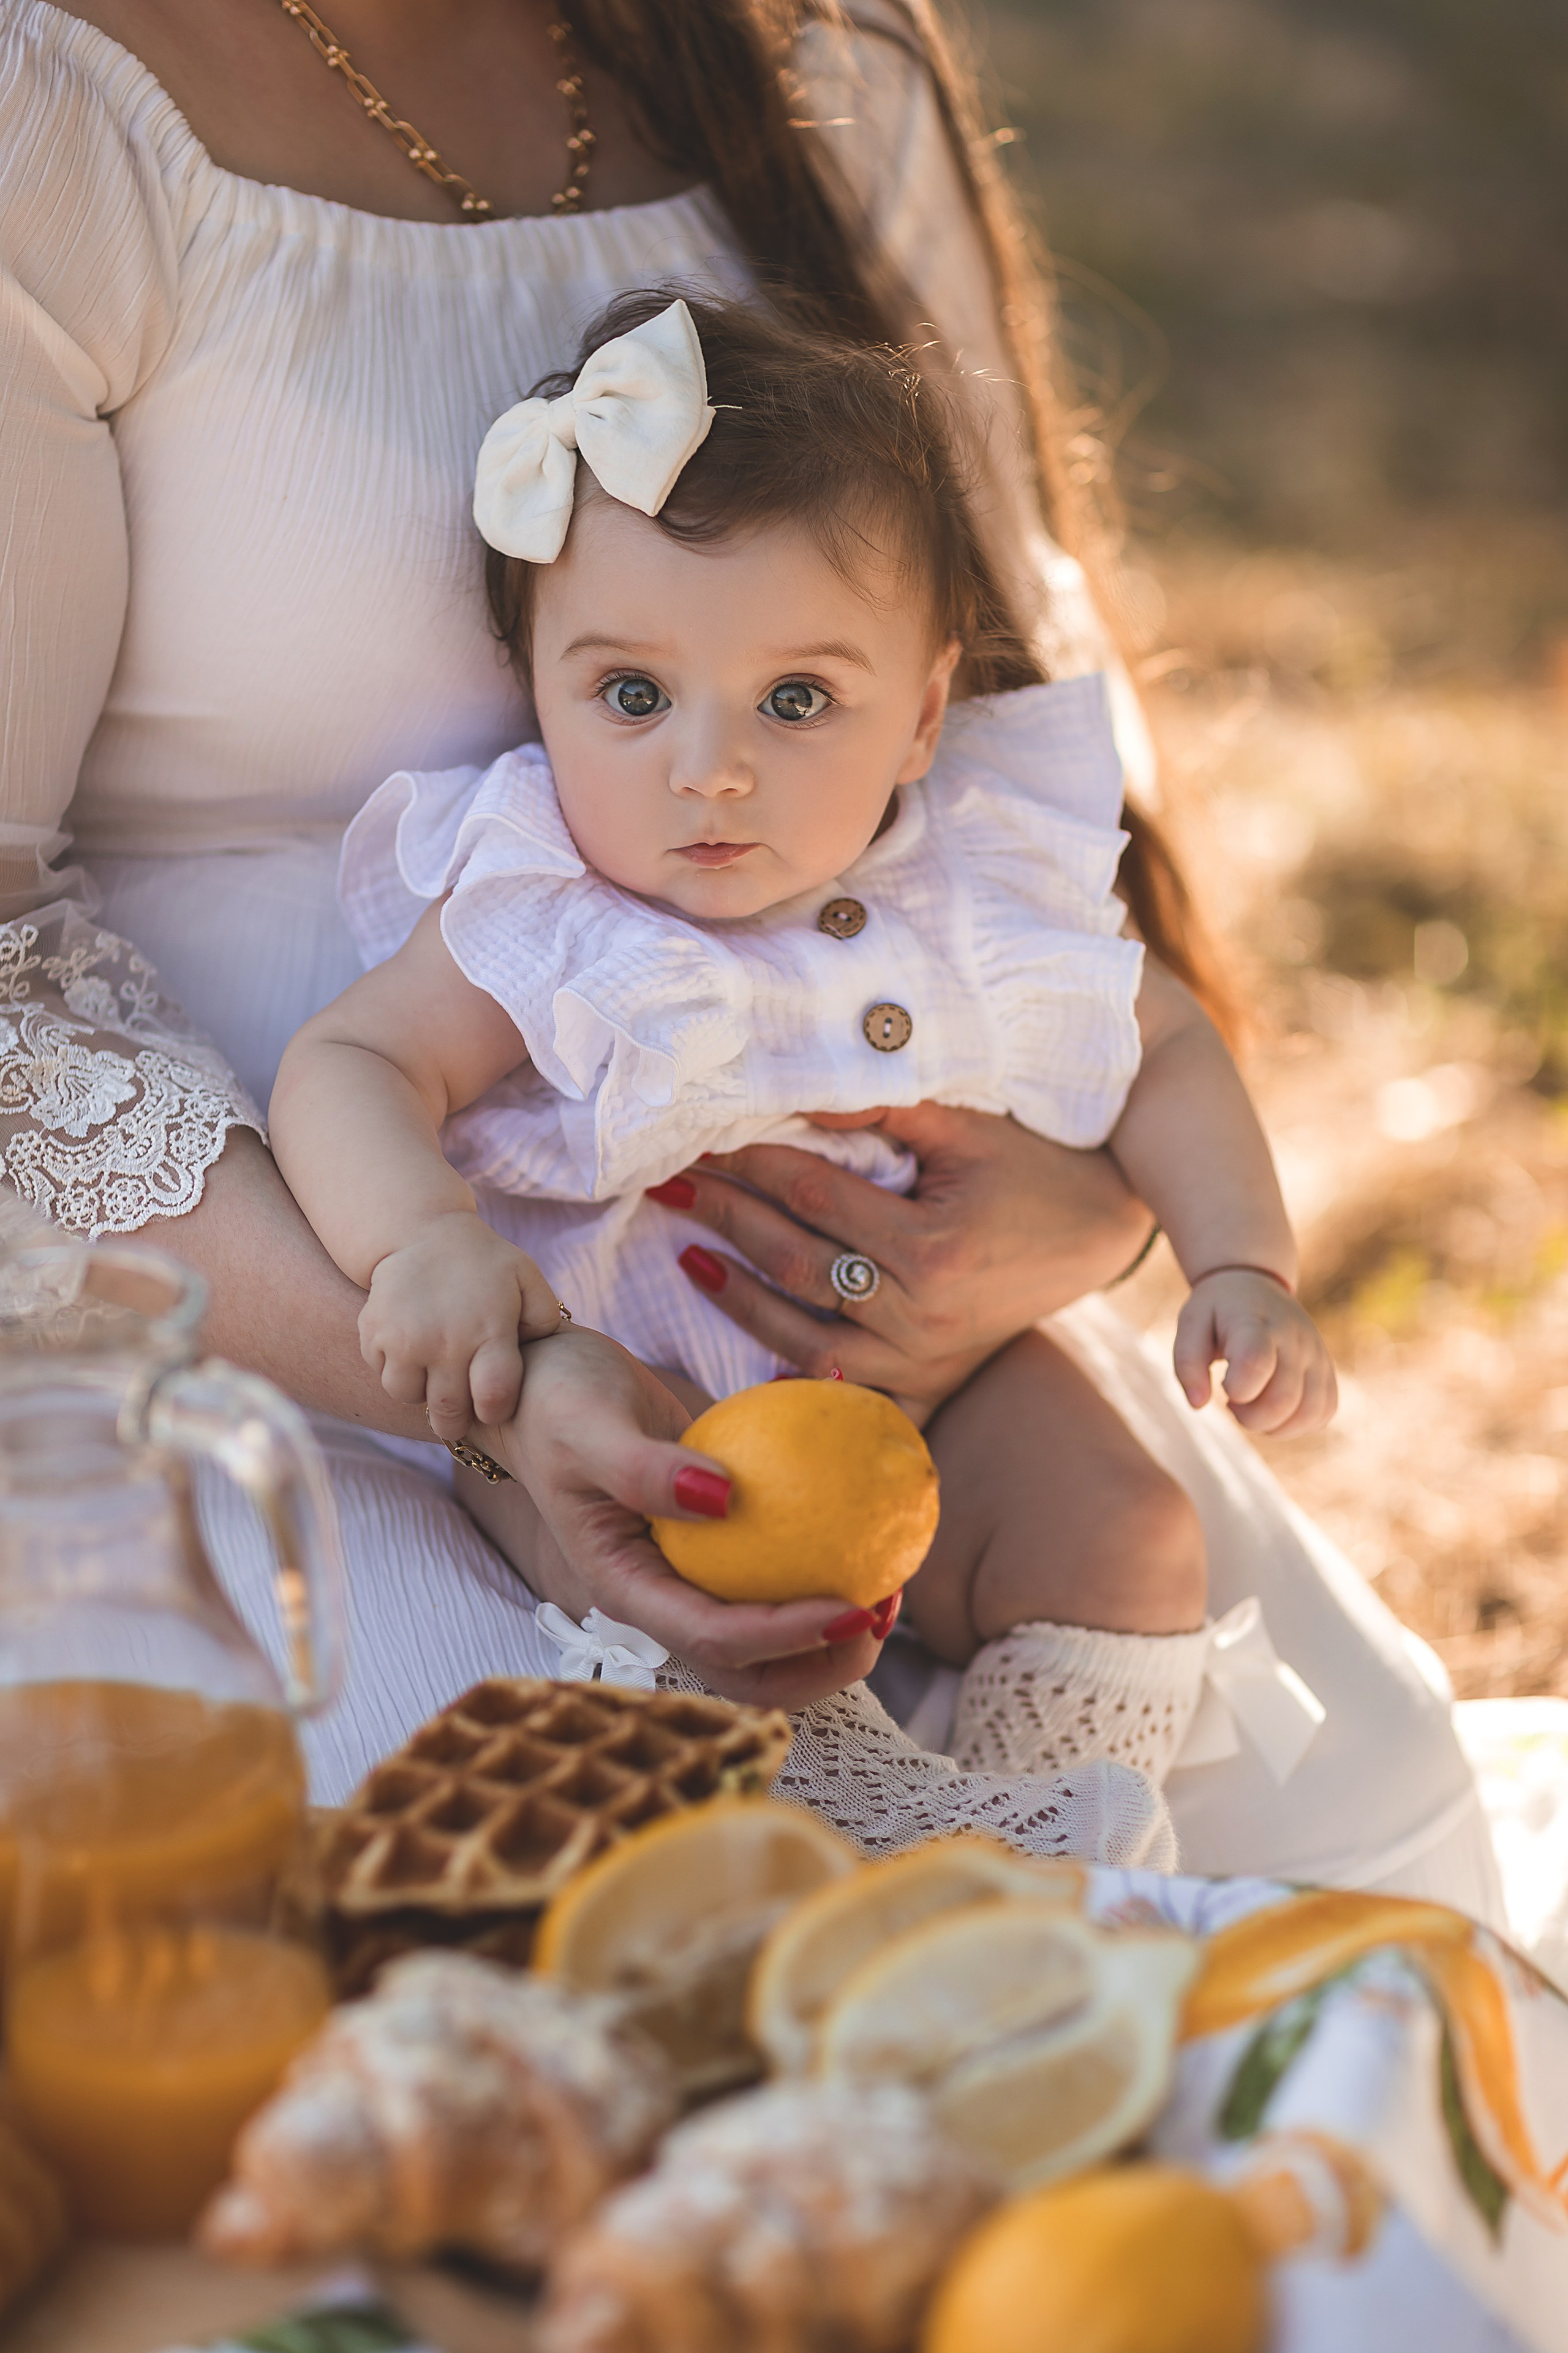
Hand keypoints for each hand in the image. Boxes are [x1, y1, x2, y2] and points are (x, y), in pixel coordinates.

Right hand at [359, 1213, 560, 1440]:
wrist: (420, 1231)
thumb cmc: (482, 1263)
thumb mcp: (526, 1278)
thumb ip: (544, 1320)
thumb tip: (538, 1356)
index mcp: (489, 1330)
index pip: (493, 1399)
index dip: (494, 1410)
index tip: (492, 1402)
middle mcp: (445, 1340)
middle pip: (448, 1412)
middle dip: (456, 1419)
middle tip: (460, 1409)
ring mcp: (405, 1338)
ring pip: (409, 1396)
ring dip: (422, 1391)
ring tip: (434, 1368)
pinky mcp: (374, 1333)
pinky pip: (383, 1375)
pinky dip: (395, 1369)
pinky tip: (411, 1348)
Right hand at [476, 1324, 886, 1707]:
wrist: (542, 1380)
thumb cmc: (554, 1400)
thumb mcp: (587, 1425)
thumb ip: (643, 1467)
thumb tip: (723, 1497)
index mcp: (627, 1589)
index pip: (715, 1642)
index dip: (787, 1639)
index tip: (853, 1606)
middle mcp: (663, 1595)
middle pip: (750, 1670)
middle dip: (824, 1662)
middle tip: (886, 1609)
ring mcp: (691, 1574)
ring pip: (772, 1634)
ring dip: (835, 1627)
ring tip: (894, 1581)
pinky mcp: (716, 1542)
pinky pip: (776, 1567)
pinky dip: (825, 1557)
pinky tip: (874, 1515)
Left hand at [648, 1102, 1152, 1409]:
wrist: (1104, 1231)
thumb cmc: (1034, 1164)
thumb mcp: (966, 1124)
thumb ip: (881, 1105)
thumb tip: (790, 1085)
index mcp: (930, 1248)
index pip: (812, 1196)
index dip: (748, 1164)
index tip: (698, 1140)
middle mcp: (921, 1315)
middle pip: (795, 1264)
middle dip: (725, 1218)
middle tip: (667, 1184)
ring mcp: (924, 1361)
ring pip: (805, 1340)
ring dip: (739, 1298)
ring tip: (689, 1257)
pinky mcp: (932, 1386)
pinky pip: (848, 1392)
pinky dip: (794, 1374)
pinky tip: (750, 1351)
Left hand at [1172, 1269, 1337, 1434]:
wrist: (1257, 1285)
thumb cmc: (1218, 1311)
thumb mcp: (1191, 1323)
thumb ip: (1187, 1363)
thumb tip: (1198, 1404)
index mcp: (1254, 1322)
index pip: (1256, 1362)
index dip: (1237, 1388)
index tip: (1225, 1385)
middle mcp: (1293, 1338)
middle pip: (1283, 1400)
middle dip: (1250, 1417)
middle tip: (1233, 1402)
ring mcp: (1316, 1353)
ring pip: (1308, 1413)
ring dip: (1274, 1425)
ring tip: (1254, 1406)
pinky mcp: (1327, 1370)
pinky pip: (1323, 1412)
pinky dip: (1296, 1424)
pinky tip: (1275, 1409)